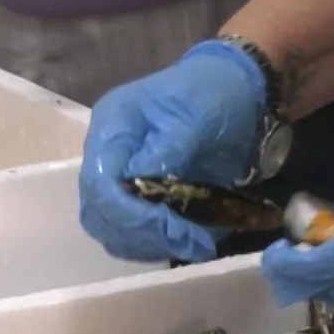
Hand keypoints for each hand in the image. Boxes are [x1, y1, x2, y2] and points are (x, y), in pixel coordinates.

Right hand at [78, 40, 266, 262]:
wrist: (234, 87)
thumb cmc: (214, 94)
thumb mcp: (195, 116)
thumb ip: (169, 152)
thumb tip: (147, 189)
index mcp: (112, 128)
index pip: (99, 183)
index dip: (128, 214)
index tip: (170, 229)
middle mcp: (107, 156)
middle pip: (99, 213)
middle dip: (142, 235)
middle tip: (190, 242)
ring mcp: (121, 178)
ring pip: (113, 230)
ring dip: (151, 245)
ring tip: (195, 243)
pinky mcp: (139, 196)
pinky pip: (134, 233)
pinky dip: (158, 244)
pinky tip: (190, 240)